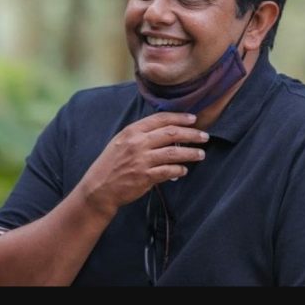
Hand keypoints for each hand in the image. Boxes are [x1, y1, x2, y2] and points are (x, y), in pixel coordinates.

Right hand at [78, 112, 207, 217]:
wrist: (99, 187)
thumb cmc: (111, 163)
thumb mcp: (121, 141)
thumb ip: (141, 134)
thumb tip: (167, 130)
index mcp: (132, 131)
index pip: (160, 119)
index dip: (179, 118)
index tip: (193, 119)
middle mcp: (137, 143)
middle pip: (171, 134)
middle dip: (191, 134)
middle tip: (204, 136)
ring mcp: (141, 160)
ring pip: (173, 153)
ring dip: (190, 153)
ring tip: (201, 154)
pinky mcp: (145, 177)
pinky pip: (168, 171)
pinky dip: (179, 170)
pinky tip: (184, 170)